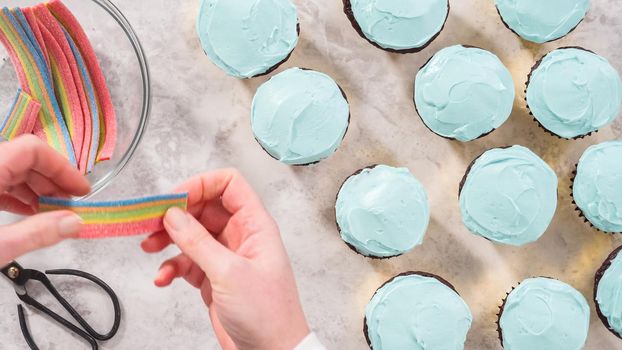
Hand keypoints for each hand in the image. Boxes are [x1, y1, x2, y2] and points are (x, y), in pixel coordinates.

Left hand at [0, 135, 89, 265]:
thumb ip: (36, 233)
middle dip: (52, 182)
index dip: (61, 167)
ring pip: (10, 171)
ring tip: (53, 213)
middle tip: (71, 206)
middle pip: (23, 160)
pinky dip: (16, 196)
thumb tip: (74, 223)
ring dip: (36, 190)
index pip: (32, 149)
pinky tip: (29, 214)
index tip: (80, 189)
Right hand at [141, 169, 309, 349]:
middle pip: (204, 207)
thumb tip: (174, 214)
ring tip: (149, 246)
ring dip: (169, 238)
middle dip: (177, 213)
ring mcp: (226, 256)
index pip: (229, 185)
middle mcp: (241, 236)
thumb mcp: (229, 273)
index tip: (174, 198)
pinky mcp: (213, 277)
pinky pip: (187, 261)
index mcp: (255, 225)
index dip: (201, 184)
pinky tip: (163, 277)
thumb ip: (198, 242)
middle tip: (152, 222)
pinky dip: (172, 266)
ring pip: (192, 234)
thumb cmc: (268, 314)